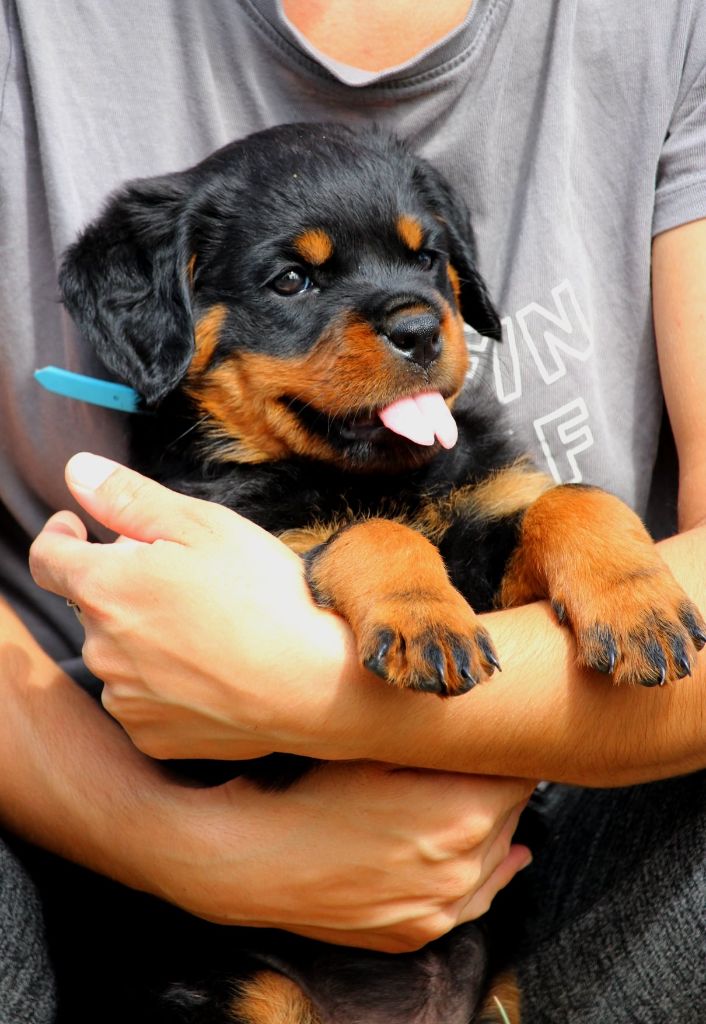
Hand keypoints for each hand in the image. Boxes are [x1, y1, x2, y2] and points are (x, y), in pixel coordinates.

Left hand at [30, 453, 350, 760]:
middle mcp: (101, 649)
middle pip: (93, 604)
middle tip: (186, 578)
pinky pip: (143, 699)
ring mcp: (125, 698)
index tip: (79, 529)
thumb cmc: (266, 596)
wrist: (316, 685)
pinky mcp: (152, 736)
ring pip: (118, 653)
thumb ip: (129, 497)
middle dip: (124, 585)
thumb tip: (77, 471)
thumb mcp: (203, 525)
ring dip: (142, 636)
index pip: (49, 557)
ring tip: (208, 628)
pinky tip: (211, 670)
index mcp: (106, 589)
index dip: (61, 535)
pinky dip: (164, 682)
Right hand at [155, 761, 533, 951]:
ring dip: (494, 829)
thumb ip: (439, 744)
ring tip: (492, 801)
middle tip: (485, 762)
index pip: (517, 776)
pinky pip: (472, 902)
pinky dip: (484, 876)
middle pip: (510, 815)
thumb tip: (480, 730)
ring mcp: (440, 908)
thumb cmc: (311, 793)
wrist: (254, 860)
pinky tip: (501, 861)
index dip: (508, 752)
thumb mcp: (378, 750)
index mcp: (462, 814)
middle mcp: (461, 868)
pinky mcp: (417, 932)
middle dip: (499, 787)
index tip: (500, 738)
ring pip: (496, 859)